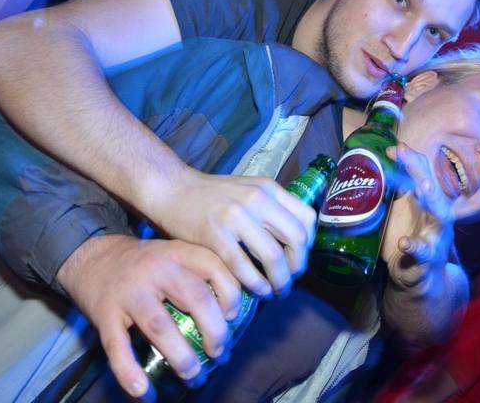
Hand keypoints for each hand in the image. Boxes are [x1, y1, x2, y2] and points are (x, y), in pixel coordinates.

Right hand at [57, 234, 240, 397]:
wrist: (91, 255)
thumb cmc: (143, 262)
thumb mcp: (173, 254)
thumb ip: (198, 272)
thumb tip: (234, 311)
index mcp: (177, 252)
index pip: (214, 267)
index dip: (231, 294)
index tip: (234, 318)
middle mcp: (156, 268)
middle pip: (195, 298)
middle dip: (215, 332)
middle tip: (220, 354)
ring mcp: (129, 292)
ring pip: (161, 327)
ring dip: (182, 357)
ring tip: (194, 376)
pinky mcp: (104, 314)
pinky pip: (118, 347)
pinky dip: (130, 372)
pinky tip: (144, 392)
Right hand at [147, 169, 316, 295]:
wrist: (171, 189)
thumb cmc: (211, 196)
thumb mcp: (248, 191)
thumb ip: (270, 209)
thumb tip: (295, 242)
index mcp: (268, 188)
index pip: (307, 218)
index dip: (308, 246)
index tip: (298, 260)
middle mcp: (257, 198)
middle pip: (296, 239)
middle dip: (297, 267)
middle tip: (288, 281)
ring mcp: (235, 215)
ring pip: (273, 256)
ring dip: (279, 281)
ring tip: (274, 291)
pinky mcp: (214, 234)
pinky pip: (243, 266)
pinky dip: (255, 284)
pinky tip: (255, 292)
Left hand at [381, 143, 453, 291]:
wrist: (421, 278)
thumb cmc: (412, 237)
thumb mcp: (403, 212)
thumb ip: (396, 190)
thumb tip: (379, 162)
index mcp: (429, 202)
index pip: (423, 173)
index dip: (411, 159)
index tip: (394, 147)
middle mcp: (437, 215)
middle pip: (432, 187)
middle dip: (419, 169)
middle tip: (404, 153)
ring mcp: (436, 236)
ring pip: (438, 214)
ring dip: (431, 199)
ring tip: (421, 187)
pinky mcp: (428, 259)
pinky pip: (423, 252)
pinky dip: (414, 246)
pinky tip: (405, 243)